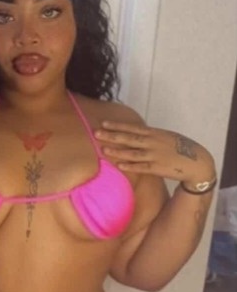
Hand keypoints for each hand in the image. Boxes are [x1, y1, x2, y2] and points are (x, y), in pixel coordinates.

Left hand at [95, 121, 215, 187]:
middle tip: (97, 133)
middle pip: (129, 138)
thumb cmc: (179, 148)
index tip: (104, 123)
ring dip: (118, 151)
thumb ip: (150, 136)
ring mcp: (155, 155)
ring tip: (104, 150)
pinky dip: (130, 166)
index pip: (132, 128)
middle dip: (112, 135)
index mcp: (154, 133)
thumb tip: (135, 135)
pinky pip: (141, 167)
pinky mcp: (157, 168)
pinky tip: (119, 165)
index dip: (118, 126)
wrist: (195, 162)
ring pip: (133, 152)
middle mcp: (153, 142)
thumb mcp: (164, 137)